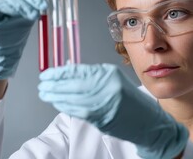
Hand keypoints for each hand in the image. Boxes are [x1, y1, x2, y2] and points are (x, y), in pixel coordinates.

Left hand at [38, 64, 187, 158]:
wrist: (150, 122)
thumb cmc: (132, 101)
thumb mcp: (114, 81)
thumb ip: (94, 78)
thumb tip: (69, 76)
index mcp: (109, 73)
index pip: (79, 70)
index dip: (60, 73)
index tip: (48, 74)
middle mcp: (107, 86)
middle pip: (73, 84)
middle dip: (55, 84)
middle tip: (42, 83)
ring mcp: (105, 103)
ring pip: (73, 98)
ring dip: (56, 96)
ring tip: (45, 92)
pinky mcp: (103, 118)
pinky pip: (79, 111)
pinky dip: (65, 106)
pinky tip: (57, 103)